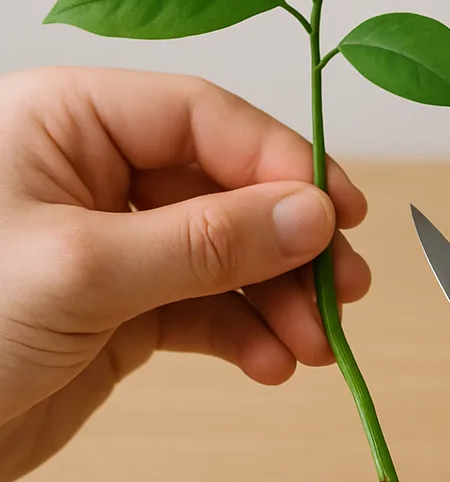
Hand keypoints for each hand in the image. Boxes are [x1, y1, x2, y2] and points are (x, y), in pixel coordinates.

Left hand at [0, 67, 370, 481]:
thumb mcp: (83, 270)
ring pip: (227, 254)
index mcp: (74, 120)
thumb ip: (206, 240)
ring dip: (279, 299)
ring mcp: (116, 241)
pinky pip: (205, 307)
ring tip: (315, 343)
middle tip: (344, 287)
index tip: (337, 214)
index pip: (206, 118)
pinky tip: (272, 363)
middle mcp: (100, 171)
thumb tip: (313, 216)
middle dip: (289, 245)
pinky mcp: (123, 306)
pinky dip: (245, 334)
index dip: (282, 162)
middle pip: (229, 189)